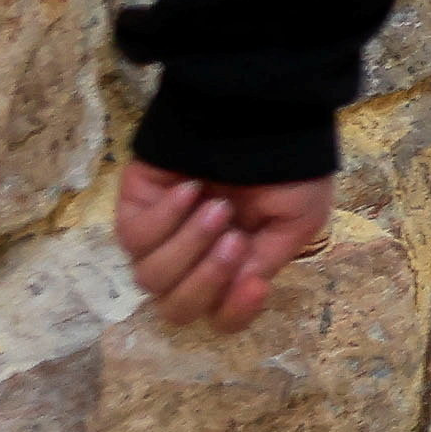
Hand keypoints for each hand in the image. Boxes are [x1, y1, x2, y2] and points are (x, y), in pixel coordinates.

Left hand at [118, 162, 332, 335]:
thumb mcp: (297, 219)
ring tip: (217, 205)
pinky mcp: (133, 211)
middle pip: (177, 309)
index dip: (234, 312)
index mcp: (234, 268)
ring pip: (152, 278)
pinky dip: (167, 217)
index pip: (220, 317)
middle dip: (206, 280)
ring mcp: (159, 240)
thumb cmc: (287, 167)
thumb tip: (240, 288)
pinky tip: (191, 189)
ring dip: (190, 244)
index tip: (256, 283)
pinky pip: (136, 238)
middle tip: (234, 238)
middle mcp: (192, 261)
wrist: (259, 114)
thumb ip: (267, 262)